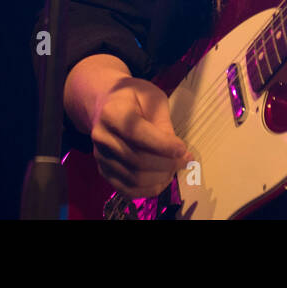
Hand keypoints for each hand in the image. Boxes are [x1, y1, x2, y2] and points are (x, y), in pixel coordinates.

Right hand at [89, 76, 191, 198]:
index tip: (183, 149)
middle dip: (167, 164)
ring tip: (176, 167)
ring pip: (134, 179)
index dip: (163, 146)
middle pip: (137, 160)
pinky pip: (127, 190)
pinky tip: (163, 178)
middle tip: (185, 159)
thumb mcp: (153, 97)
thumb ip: (162, 122)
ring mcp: (100, 157)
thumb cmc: (134, 98)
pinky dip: (149, 189)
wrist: (106, 104)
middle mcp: (102, 137)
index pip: (138, 134)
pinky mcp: (104, 171)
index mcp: (113, 113)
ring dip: (161, 178)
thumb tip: (175, 151)